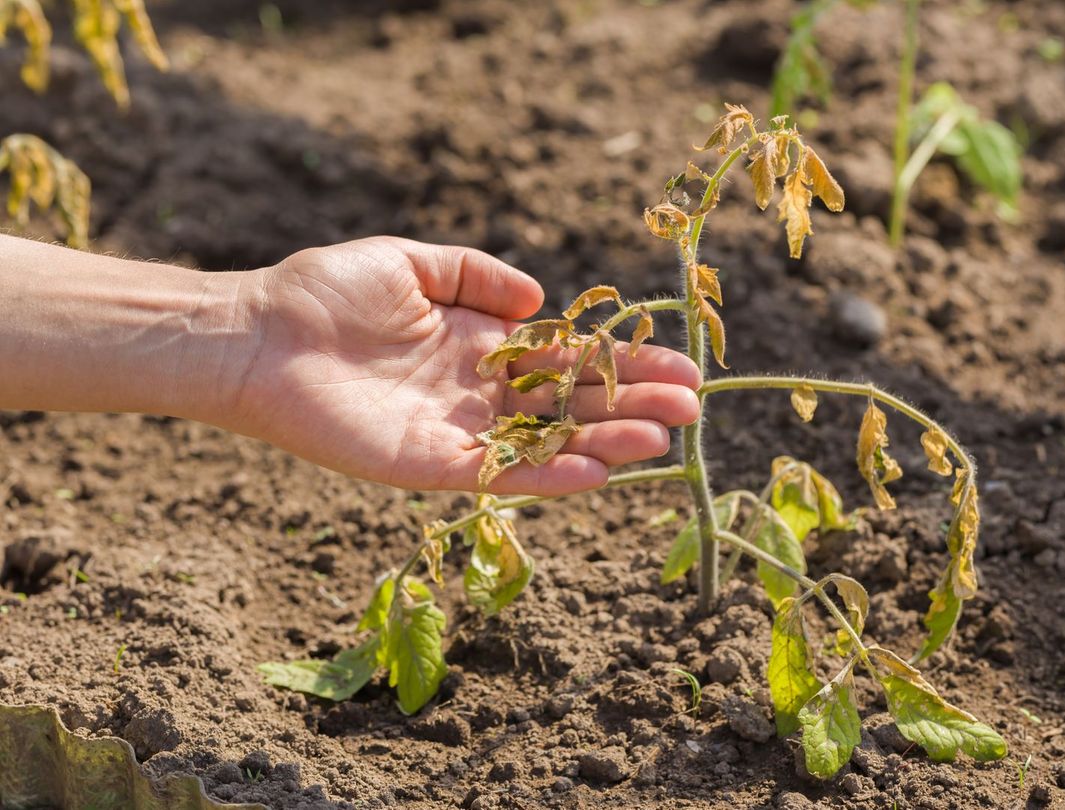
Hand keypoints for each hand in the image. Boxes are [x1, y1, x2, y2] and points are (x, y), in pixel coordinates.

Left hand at [233, 237, 699, 493]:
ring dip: (607, 443)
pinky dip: (549, 475)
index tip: (677, 364)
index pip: (568, 360)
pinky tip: (597, 468)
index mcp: (480, 346)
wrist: (255, 334)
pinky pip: (501, 475)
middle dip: (632, 405)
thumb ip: (476, 275)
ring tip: (663, 439)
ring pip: (548, 444)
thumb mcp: (411, 261)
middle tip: (692, 408)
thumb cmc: (322, 291)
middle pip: (571, 404)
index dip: (622, 363)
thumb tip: (540, 301)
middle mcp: (478, 394)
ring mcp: (459, 433)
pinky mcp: (430, 465)